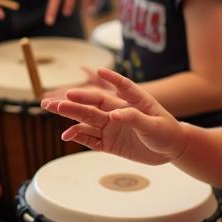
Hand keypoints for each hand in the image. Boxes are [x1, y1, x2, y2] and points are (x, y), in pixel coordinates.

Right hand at [41, 67, 188, 164]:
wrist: (169, 150)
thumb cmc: (167, 132)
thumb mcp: (154, 125)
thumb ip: (134, 118)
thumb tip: (114, 115)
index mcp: (132, 101)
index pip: (120, 87)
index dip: (110, 78)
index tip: (98, 71)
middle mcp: (117, 111)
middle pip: (91, 104)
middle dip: (71, 102)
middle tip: (52, 101)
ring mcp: (111, 127)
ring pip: (86, 120)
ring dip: (69, 116)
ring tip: (52, 110)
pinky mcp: (109, 142)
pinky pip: (91, 140)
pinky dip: (78, 137)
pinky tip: (66, 135)